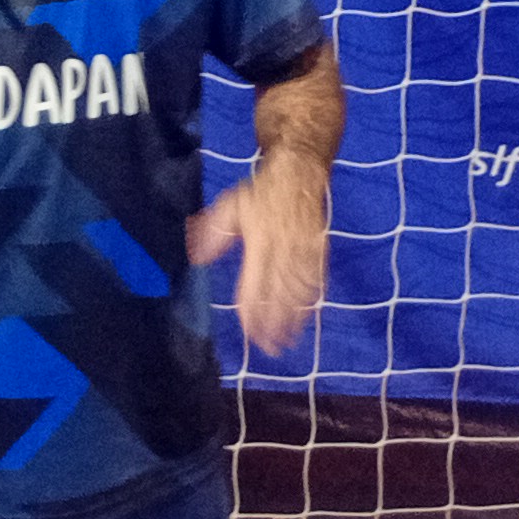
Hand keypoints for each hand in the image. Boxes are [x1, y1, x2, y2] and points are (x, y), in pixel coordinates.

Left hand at [188, 176, 325, 354]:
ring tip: (287, 341)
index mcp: (260, 240)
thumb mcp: (231, 206)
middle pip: (279, 294)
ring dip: (294, 318)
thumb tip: (198, 257)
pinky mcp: (319, 247)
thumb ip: (214, 233)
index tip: (249, 330)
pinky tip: (307, 316)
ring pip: (299, 290)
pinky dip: (312, 300)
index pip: (255, 283)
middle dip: (274, 323)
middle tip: (269, 347)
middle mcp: (284, 248)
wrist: (299, 171)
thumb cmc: (261, 191)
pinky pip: (317, 278)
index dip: (253, 310)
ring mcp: (304, 249)